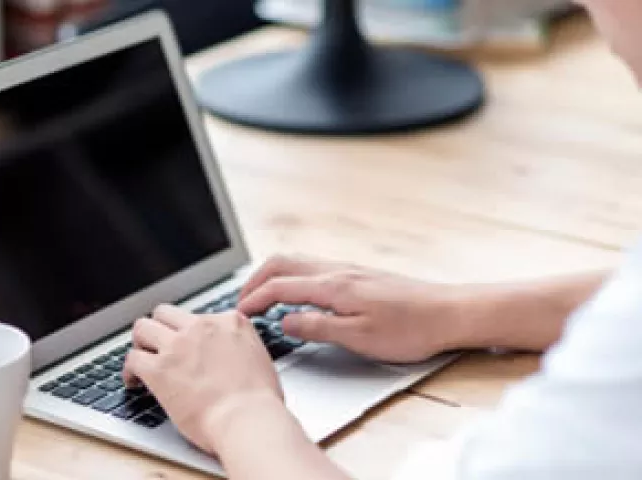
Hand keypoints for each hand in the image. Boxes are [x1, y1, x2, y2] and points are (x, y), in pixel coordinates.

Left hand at [123, 305, 284, 452]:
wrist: (248, 420)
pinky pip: (132, 358)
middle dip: (159, 328)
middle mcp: (202, 326)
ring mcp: (179, 345)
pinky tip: (133, 381)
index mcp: (231, 323)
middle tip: (158, 346)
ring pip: (143, 327)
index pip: (199, 315)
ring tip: (141, 358)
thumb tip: (231, 360)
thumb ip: (240, 349)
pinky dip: (129, 370)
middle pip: (166, 313)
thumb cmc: (259, 403)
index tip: (188, 346)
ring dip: (140, 343)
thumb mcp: (260, 359)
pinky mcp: (159, 369)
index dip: (190, 333)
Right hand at [238, 255, 463, 362]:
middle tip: (241, 303)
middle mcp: (337, 271)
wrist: (448, 313)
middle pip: (282, 263)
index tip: (238, 315)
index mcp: (333, 286)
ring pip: (297, 262)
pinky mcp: (358, 275)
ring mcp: (348, 269)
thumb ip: (317, 327)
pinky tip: (296, 295)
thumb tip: (284, 321)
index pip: (279, 286)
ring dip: (272, 276)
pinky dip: (292, 277)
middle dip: (255, 280)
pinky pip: (313, 267)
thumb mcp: (359, 337)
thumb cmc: (410, 329)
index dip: (253, 300)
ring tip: (261, 297)